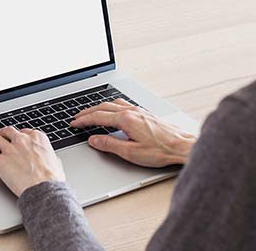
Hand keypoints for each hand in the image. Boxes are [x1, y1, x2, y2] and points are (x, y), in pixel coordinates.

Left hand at [0, 127, 64, 196]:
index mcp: (37, 139)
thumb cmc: (51, 179)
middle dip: (5, 133)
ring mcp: (10, 149)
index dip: (20, 135)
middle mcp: (23, 140)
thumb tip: (51, 159)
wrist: (43, 188)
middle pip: (9, 131)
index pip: (25, 132)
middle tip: (2, 136)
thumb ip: (50, 156)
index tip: (18, 138)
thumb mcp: (56, 162)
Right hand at [71, 98, 195, 166]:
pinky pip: (123, 104)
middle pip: (103, 107)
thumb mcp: (130, 152)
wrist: (181, 145)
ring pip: (113, 103)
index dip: (84, 120)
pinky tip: (113, 111)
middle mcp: (131, 111)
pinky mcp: (144, 113)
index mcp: (126, 119)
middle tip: (77, 117)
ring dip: (99, 107)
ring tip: (91, 113)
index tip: (74, 123)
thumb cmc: (160, 150)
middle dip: (88, 112)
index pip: (98, 117)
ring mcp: (138, 110)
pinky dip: (111, 106)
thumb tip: (94, 140)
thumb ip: (109, 145)